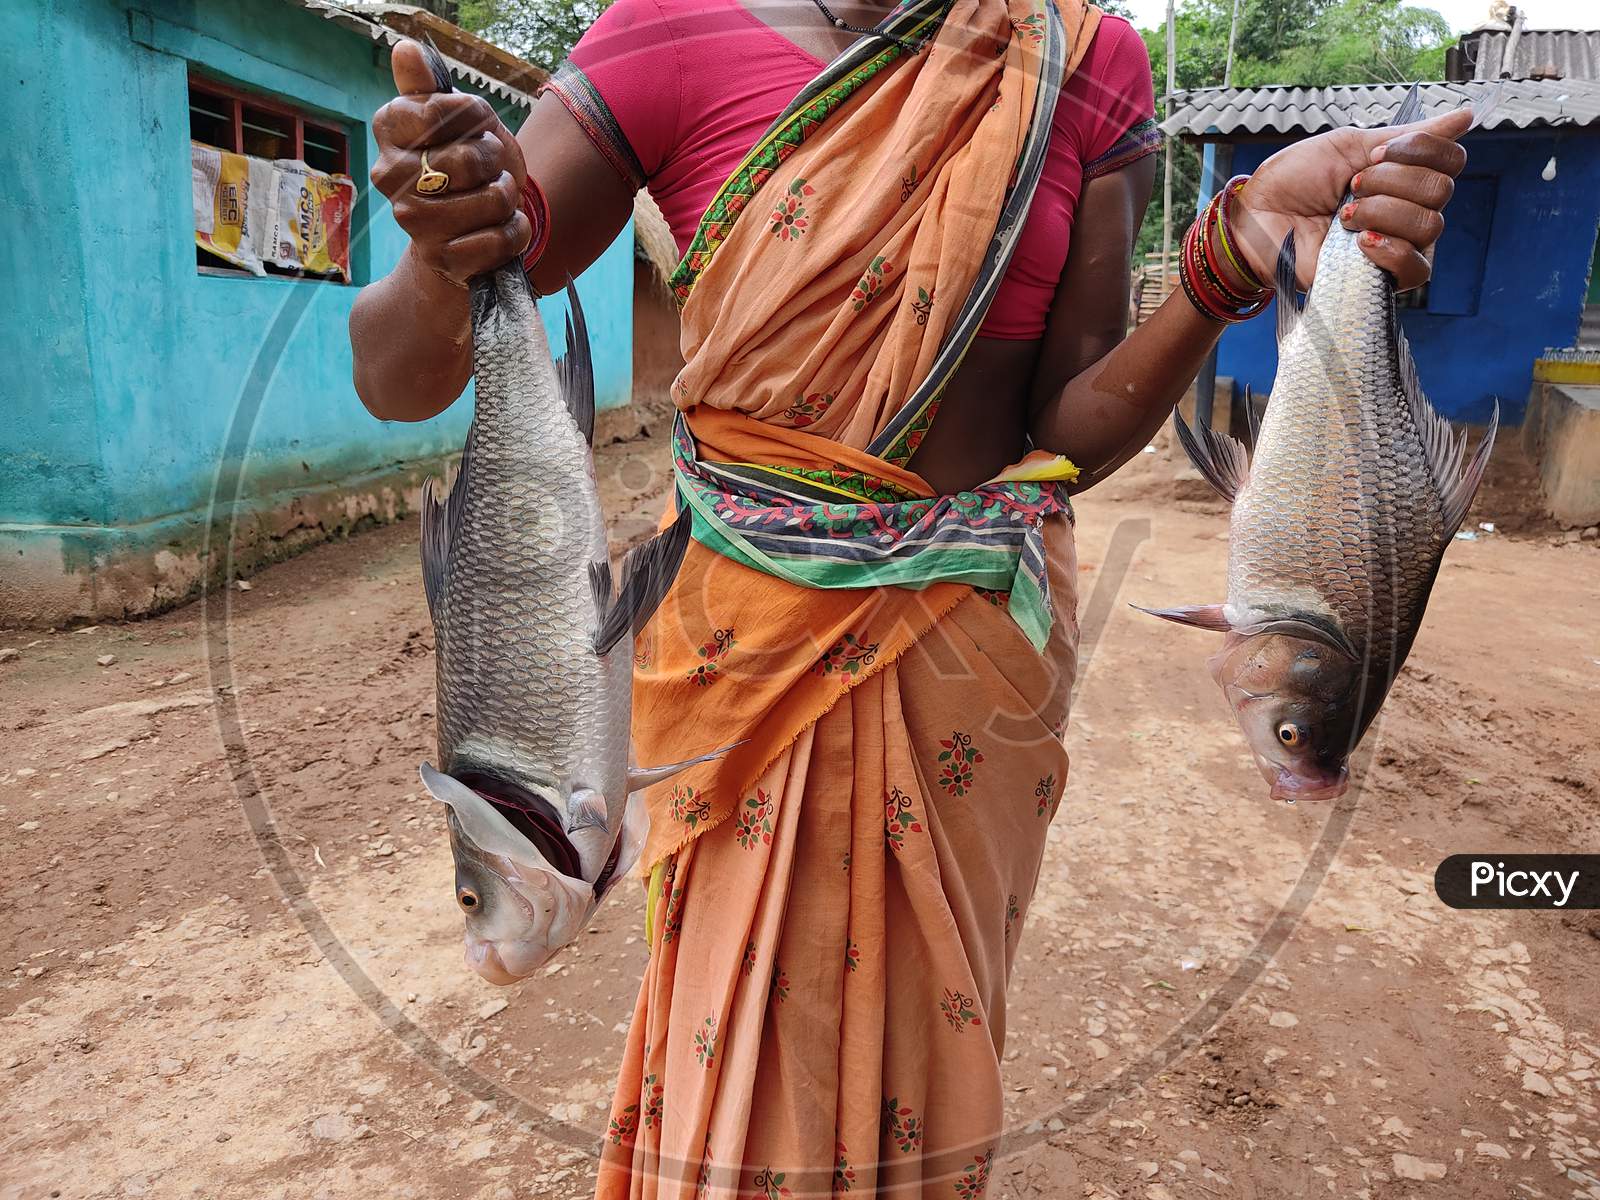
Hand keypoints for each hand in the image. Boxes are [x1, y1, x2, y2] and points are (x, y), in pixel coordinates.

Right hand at [370, 41, 530, 287]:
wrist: (468, 232)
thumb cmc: (465, 167)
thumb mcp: (457, 120)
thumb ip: (429, 86)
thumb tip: (406, 50)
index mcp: (390, 131)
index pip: (444, 111)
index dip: (476, 117)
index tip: (476, 127)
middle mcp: (390, 177)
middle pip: (470, 159)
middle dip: (496, 162)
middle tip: (488, 170)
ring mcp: (414, 223)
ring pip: (492, 200)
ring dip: (509, 198)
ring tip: (494, 199)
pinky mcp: (443, 260)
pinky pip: (501, 239)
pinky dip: (515, 231)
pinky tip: (501, 228)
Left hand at [1230, 108, 1470, 292]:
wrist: (1257, 220)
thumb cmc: (1294, 182)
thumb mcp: (1349, 146)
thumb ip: (1408, 137)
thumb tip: (1465, 117)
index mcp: (1404, 176)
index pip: (1451, 160)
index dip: (1421, 150)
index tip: (1375, 154)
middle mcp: (1408, 210)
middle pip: (1440, 191)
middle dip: (1391, 181)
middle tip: (1351, 188)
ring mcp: (1397, 246)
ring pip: (1429, 225)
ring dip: (1381, 211)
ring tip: (1343, 216)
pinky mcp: (1381, 280)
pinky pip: (1416, 268)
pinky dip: (1389, 248)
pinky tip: (1360, 241)